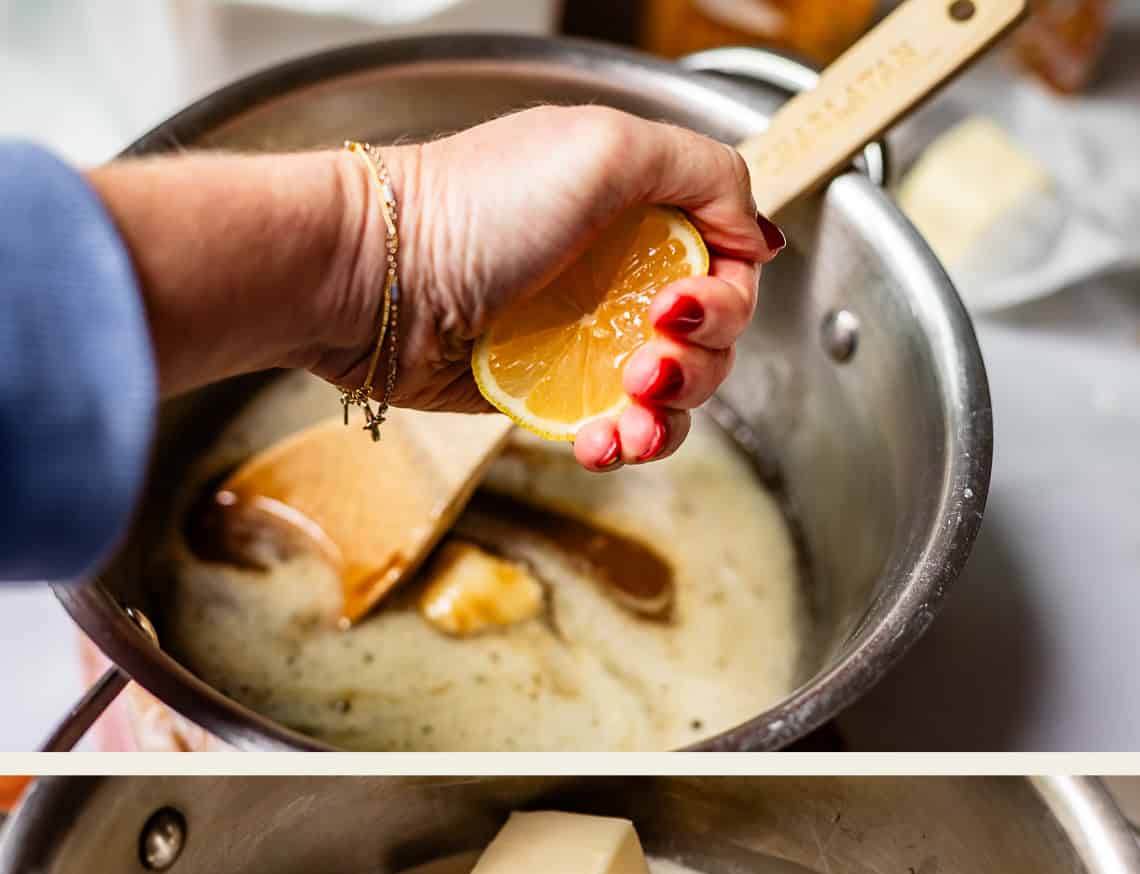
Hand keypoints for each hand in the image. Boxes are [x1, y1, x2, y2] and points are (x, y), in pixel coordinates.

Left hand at [317, 106, 784, 471]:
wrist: (377, 283)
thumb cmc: (475, 208)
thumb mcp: (605, 149)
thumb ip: (704, 173)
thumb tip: (755, 232)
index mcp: (644, 212)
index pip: (731, 266)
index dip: (725, 298)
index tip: (682, 307)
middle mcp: (622, 276)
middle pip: (712, 342)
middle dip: (695, 366)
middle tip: (643, 363)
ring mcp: (586, 340)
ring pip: (671, 398)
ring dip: (665, 419)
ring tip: (626, 420)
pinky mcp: (551, 394)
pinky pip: (615, 431)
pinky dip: (619, 444)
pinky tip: (598, 443)